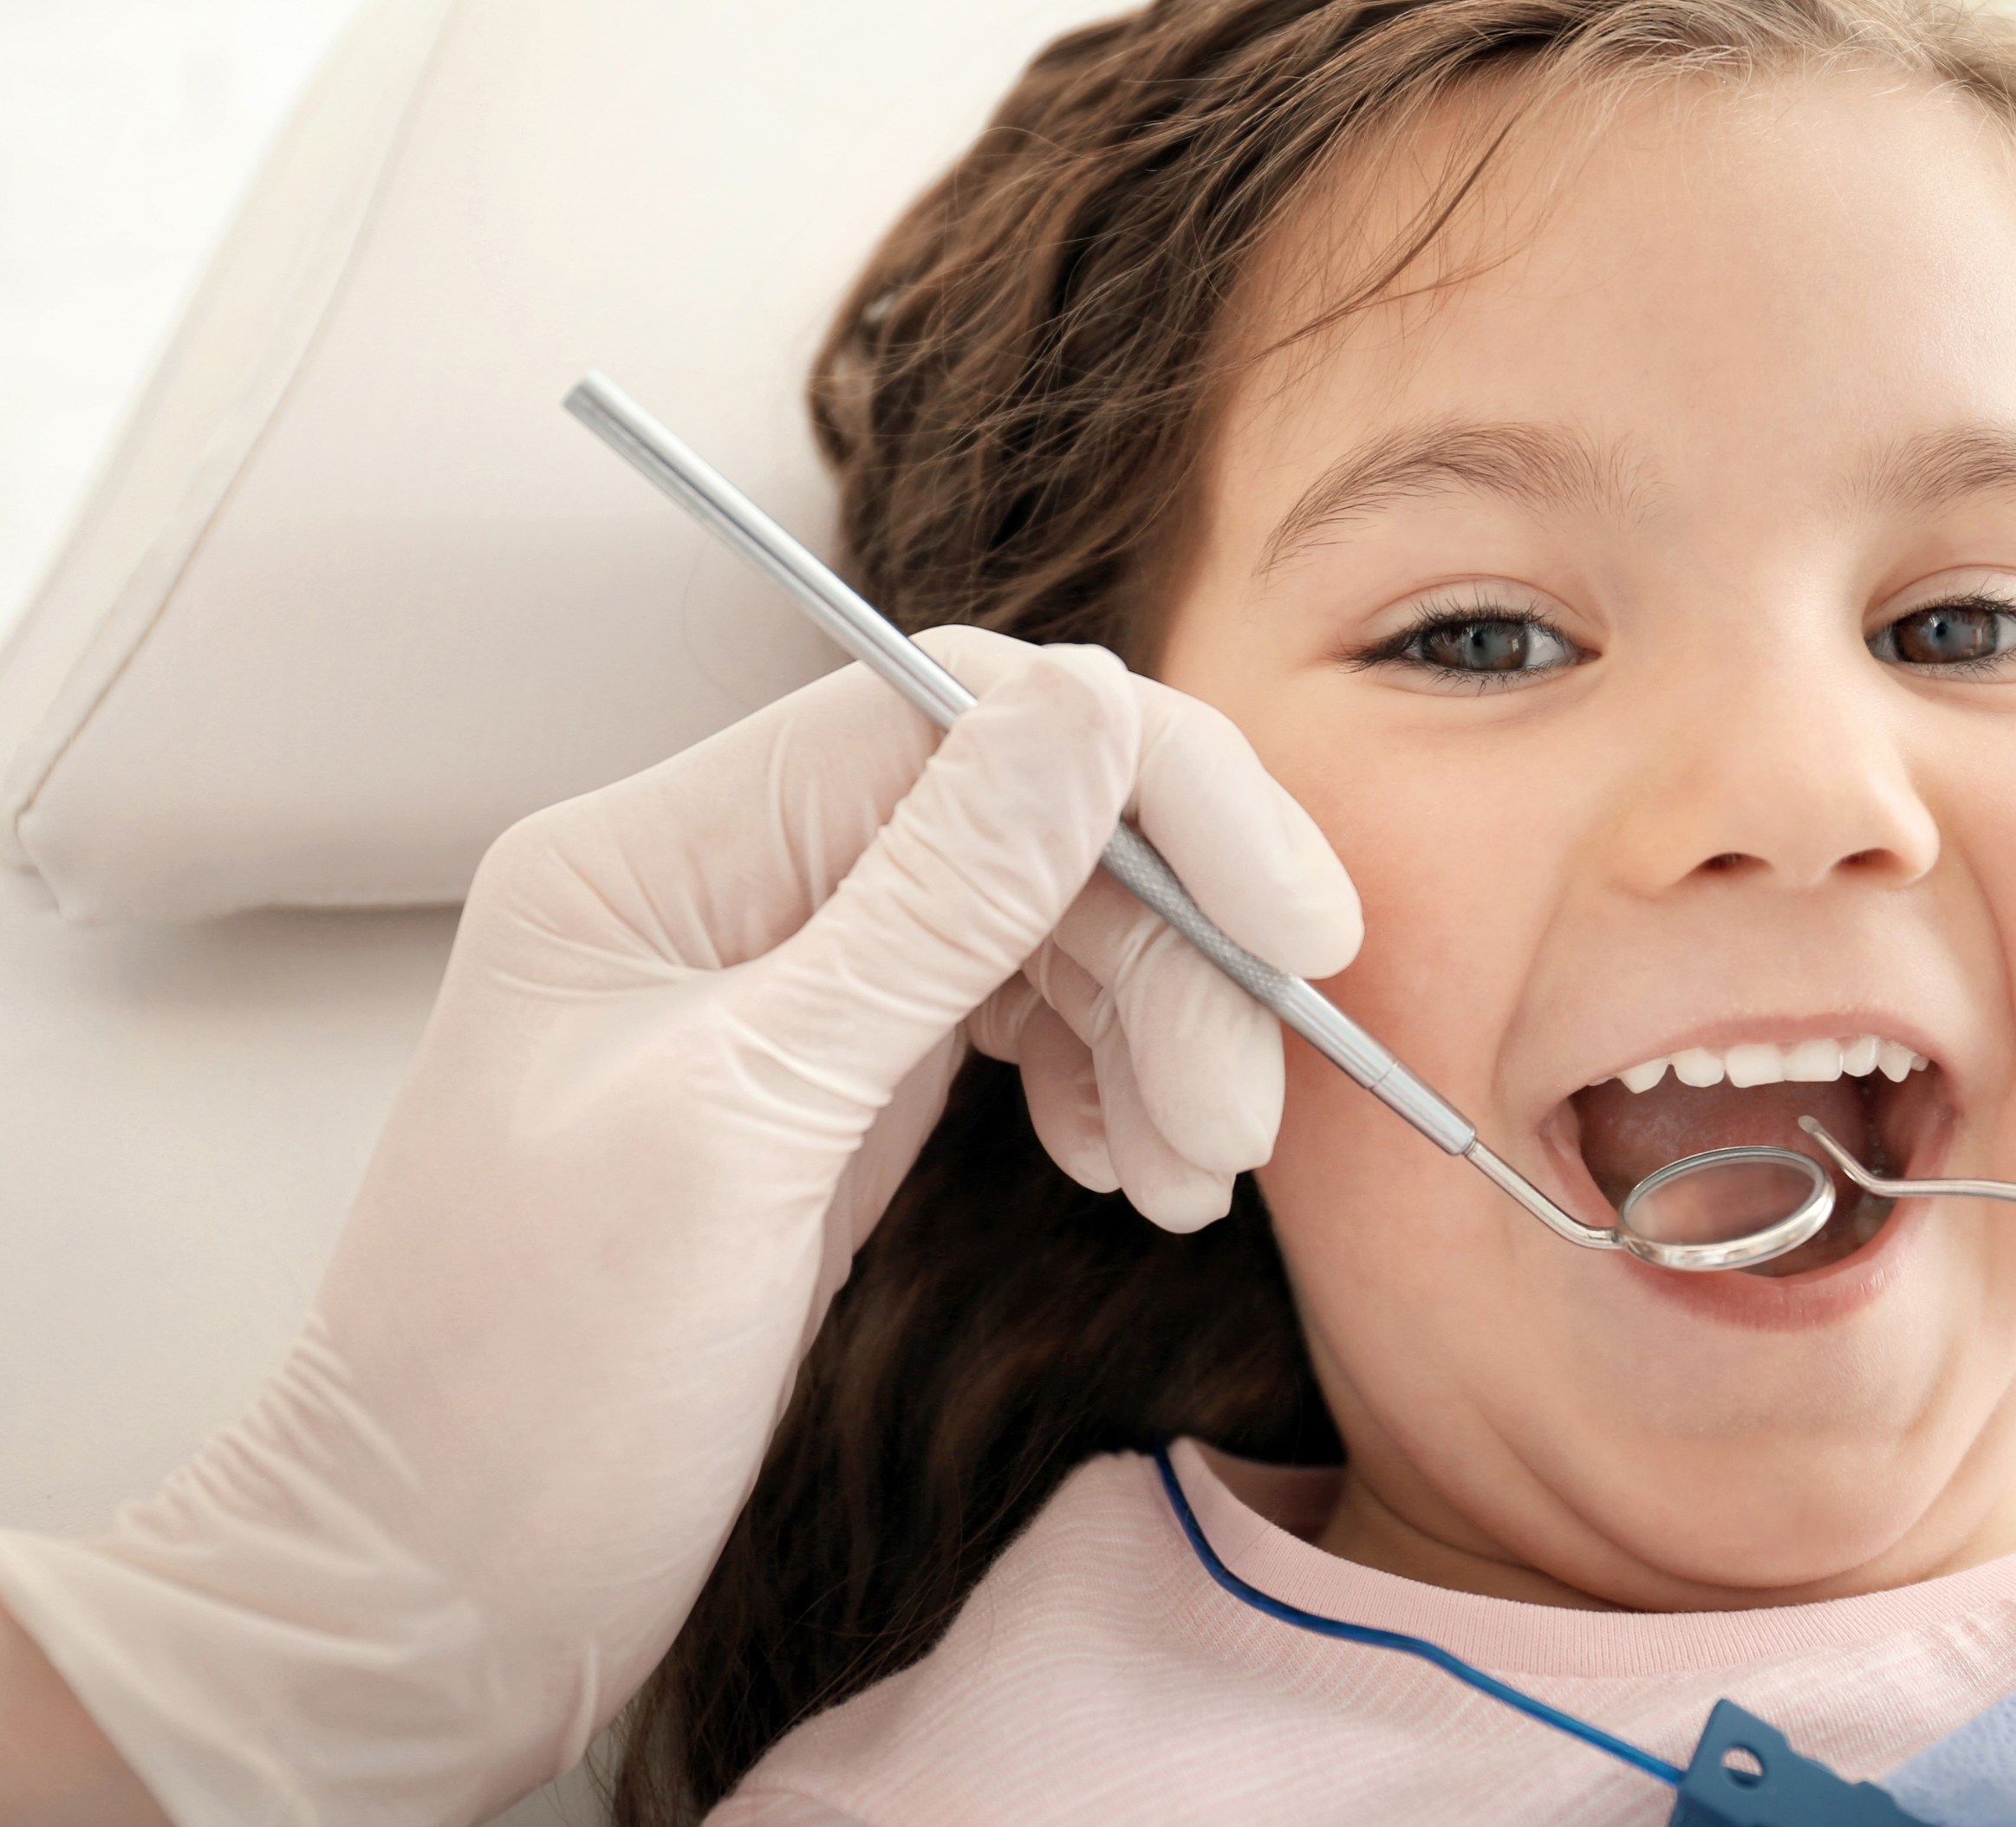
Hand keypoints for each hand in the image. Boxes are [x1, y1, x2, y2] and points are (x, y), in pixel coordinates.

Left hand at [0, 630, 1356, 1824]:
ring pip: (1042, 923)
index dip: (1151, 789)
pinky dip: (1102, 1083)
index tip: (1292, 926)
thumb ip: (931, 909)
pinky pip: (1018, 1021)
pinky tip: (1127, 1172)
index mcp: (660, 851)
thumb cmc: (531, 1380)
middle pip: (1022, 822)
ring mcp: (790, 985)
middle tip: (1238, 1121)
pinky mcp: (837, 1084)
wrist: (438, 1597)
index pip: (954, 719)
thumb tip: (1095, 704)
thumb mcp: (744, 1132)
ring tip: (1191, 1176)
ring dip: (1153, 1032)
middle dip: (1166, 953)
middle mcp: (731, 886)